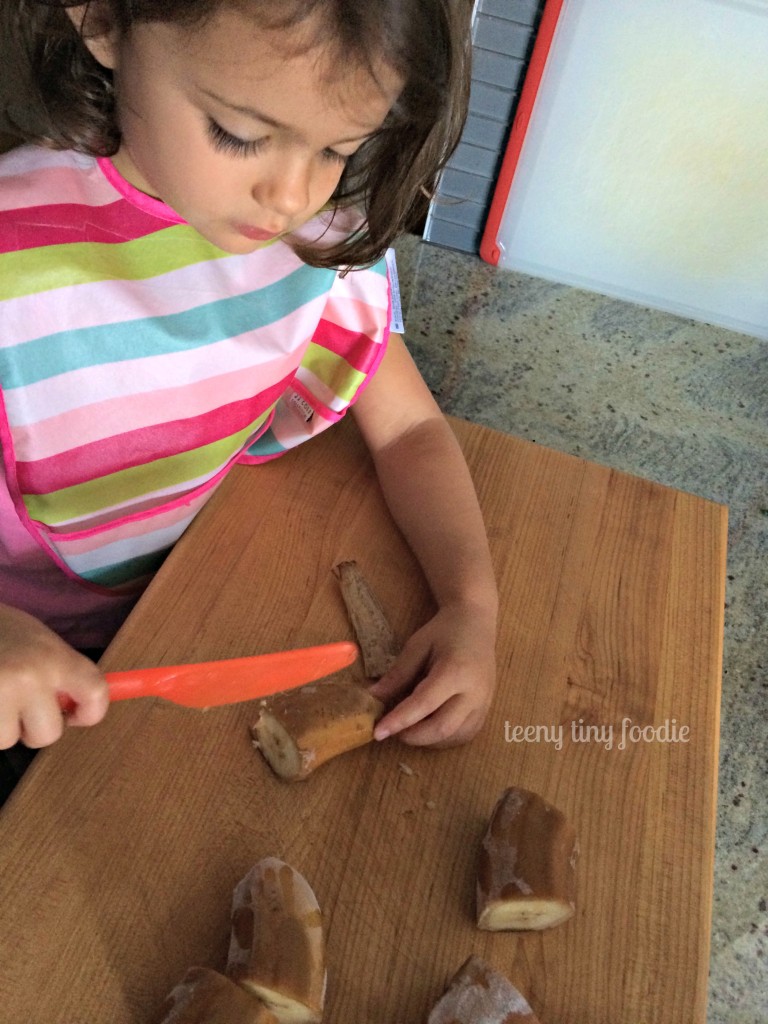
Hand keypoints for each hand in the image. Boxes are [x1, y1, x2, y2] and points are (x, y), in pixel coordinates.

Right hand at [0, 604, 108, 749]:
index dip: (91, 711)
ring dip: (0, 726)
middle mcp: (30, 678)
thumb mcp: (39, 639)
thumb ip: (60, 671)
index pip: (95, 693)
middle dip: (33, 727)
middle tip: (19, 706)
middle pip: (48, 734)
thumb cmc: (0, 630)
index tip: (75, 714)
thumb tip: (75, 706)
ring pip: (7, 740)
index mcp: (54, 657)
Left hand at [368, 602, 495, 747]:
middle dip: (413, 736)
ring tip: (410, 728)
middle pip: (442, 728)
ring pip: (455, 736)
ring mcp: (484, 703)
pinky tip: (429, 728)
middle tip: (392, 731)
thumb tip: (373, 697)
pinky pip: (466, 734)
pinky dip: (444, 738)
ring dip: (428, 740)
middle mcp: (474, 692)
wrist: (476, 623)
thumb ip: (398, 674)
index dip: (399, 721)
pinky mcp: (486, 709)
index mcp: (455, 671)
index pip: (424, 704)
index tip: (378, 732)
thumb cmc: (444, 632)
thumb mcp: (417, 646)